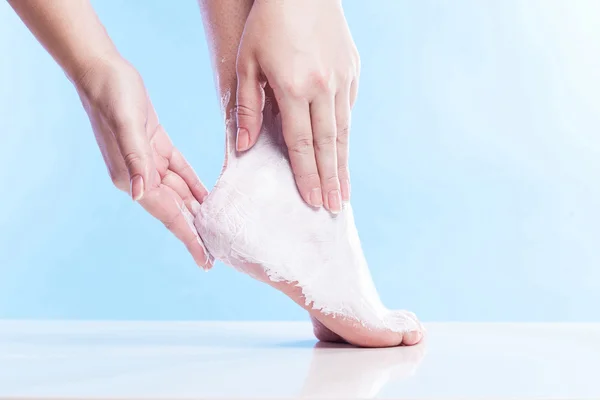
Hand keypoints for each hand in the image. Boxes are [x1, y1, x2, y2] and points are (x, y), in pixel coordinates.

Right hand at [75, 55, 212, 268]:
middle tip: (218, 254)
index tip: (205, 260)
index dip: (189, 238)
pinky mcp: (156, 146)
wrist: (103, 70)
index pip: (169, 215)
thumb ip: (135, 161)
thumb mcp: (127, 126)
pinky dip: (194, 186)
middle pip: (177, 211)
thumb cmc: (113, 95)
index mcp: (133, 177)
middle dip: (196, 232)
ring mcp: (149, 161)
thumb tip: (138, 194)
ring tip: (217, 230)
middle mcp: (141, 175)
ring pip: (180, 194)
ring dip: (198, 212)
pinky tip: (207, 198)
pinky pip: (181, 172)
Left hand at [235, 0, 359, 212]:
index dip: (306, 176)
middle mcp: (323, 89)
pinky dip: (346, 135)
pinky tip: (344, 152)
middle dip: (330, 180)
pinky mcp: (352, 70)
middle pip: (327, 146)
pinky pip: (348, 110)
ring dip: (343, 164)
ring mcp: (342, 79)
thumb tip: (243, 147)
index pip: (301, 144)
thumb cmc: (267, 23)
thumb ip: (246, 106)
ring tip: (344, 191)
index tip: (312, 201)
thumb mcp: (247, 62)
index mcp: (294, 89)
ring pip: (343, 132)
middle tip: (334, 208)